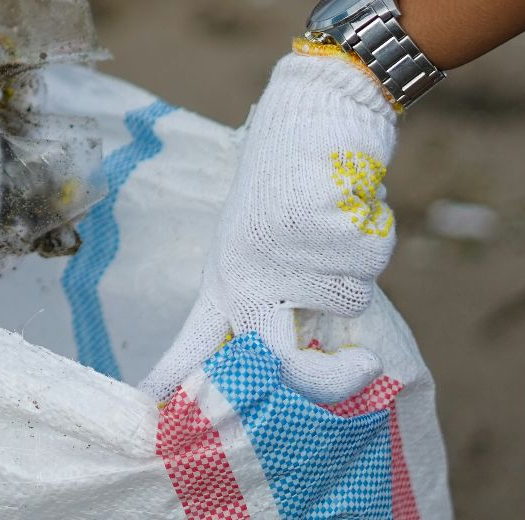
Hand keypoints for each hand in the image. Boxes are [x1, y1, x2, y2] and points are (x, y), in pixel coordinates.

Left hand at [141, 48, 397, 403]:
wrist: (310, 111)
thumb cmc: (286, 182)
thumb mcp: (259, 243)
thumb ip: (269, 296)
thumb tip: (295, 362)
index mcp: (225, 277)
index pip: (195, 342)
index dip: (179, 381)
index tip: (154, 413)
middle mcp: (248, 273)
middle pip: (281, 359)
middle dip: (326, 379)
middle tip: (361, 368)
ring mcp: (286, 255)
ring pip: (347, 299)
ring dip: (354, 267)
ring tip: (330, 221)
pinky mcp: (324, 232)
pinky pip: (369, 261)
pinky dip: (370, 235)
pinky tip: (346, 202)